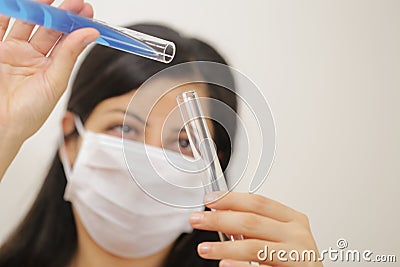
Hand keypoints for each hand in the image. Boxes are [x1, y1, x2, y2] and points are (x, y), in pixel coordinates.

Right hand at [0, 0, 98, 178]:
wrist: (1, 125)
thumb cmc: (28, 114)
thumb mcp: (55, 82)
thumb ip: (69, 55)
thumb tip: (89, 34)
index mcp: (49, 67)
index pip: (66, 41)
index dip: (76, 25)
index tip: (86, 12)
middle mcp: (31, 57)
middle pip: (48, 28)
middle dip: (61, 13)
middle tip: (74, 2)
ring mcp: (11, 51)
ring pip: (26, 22)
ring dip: (37, 8)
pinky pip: (1, 25)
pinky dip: (9, 12)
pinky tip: (21, 3)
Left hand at [190, 192, 323, 266]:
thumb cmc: (294, 258)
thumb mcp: (279, 236)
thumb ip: (256, 226)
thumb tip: (223, 217)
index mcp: (292, 219)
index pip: (258, 202)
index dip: (231, 199)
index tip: (210, 200)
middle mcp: (297, 234)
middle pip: (251, 221)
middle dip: (220, 219)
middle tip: (197, 221)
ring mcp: (297, 255)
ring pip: (253, 246)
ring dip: (224, 247)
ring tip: (204, 248)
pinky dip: (240, 266)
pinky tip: (225, 264)